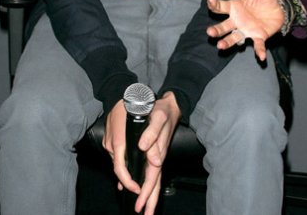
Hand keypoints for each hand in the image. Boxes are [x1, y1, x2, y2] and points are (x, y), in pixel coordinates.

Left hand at [103, 92, 179, 213]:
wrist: (170, 104)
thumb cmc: (163, 110)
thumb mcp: (157, 118)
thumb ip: (152, 133)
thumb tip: (144, 149)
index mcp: (158, 152)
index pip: (152, 177)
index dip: (146, 192)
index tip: (139, 204)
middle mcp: (158, 156)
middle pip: (155, 183)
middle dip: (150, 200)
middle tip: (144, 214)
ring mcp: (156, 155)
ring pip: (152, 179)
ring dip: (148, 194)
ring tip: (143, 208)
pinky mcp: (154, 150)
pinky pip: (148, 171)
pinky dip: (143, 181)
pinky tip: (136, 186)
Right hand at [206, 0, 283, 60]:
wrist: (278, 9)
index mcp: (235, 7)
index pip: (221, 6)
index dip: (214, 4)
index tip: (210, 0)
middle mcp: (237, 20)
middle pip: (223, 26)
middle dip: (216, 30)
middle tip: (209, 33)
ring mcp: (246, 29)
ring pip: (234, 37)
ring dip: (227, 42)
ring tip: (220, 46)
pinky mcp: (258, 36)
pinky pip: (257, 44)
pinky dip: (259, 50)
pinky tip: (260, 56)